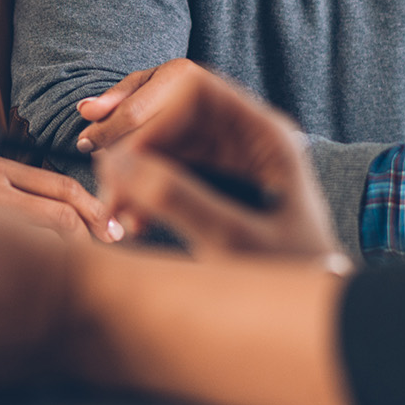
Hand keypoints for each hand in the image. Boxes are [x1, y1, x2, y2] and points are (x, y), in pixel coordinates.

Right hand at [91, 60, 340, 260]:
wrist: (317, 316)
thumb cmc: (290, 277)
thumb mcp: (235, 242)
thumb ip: (179, 200)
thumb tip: (118, 165)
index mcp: (262, 134)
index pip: (194, 87)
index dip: (148, 104)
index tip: (117, 147)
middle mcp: (242, 135)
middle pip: (171, 97)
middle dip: (127, 122)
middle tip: (87, 148)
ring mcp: (225, 156)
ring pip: (161, 129)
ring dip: (126, 151)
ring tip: (103, 188)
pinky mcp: (210, 181)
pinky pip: (162, 162)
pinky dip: (137, 181)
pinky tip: (123, 212)